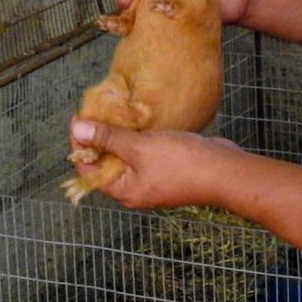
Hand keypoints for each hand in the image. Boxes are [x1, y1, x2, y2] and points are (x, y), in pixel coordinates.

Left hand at [69, 116, 242, 209]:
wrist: (224, 171)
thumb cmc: (181, 163)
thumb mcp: (140, 148)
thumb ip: (108, 138)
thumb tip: (77, 130)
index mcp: (124, 191)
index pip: (88, 169)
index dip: (79, 144)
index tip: (78, 117)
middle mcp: (135, 188)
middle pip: (105, 162)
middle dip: (99, 137)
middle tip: (95, 110)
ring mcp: (151, 178)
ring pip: (125, 155)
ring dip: (118, 135)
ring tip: (112, 110)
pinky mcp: (166, 167)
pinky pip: (143, 151)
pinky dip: (137, 136)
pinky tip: (137, 119)